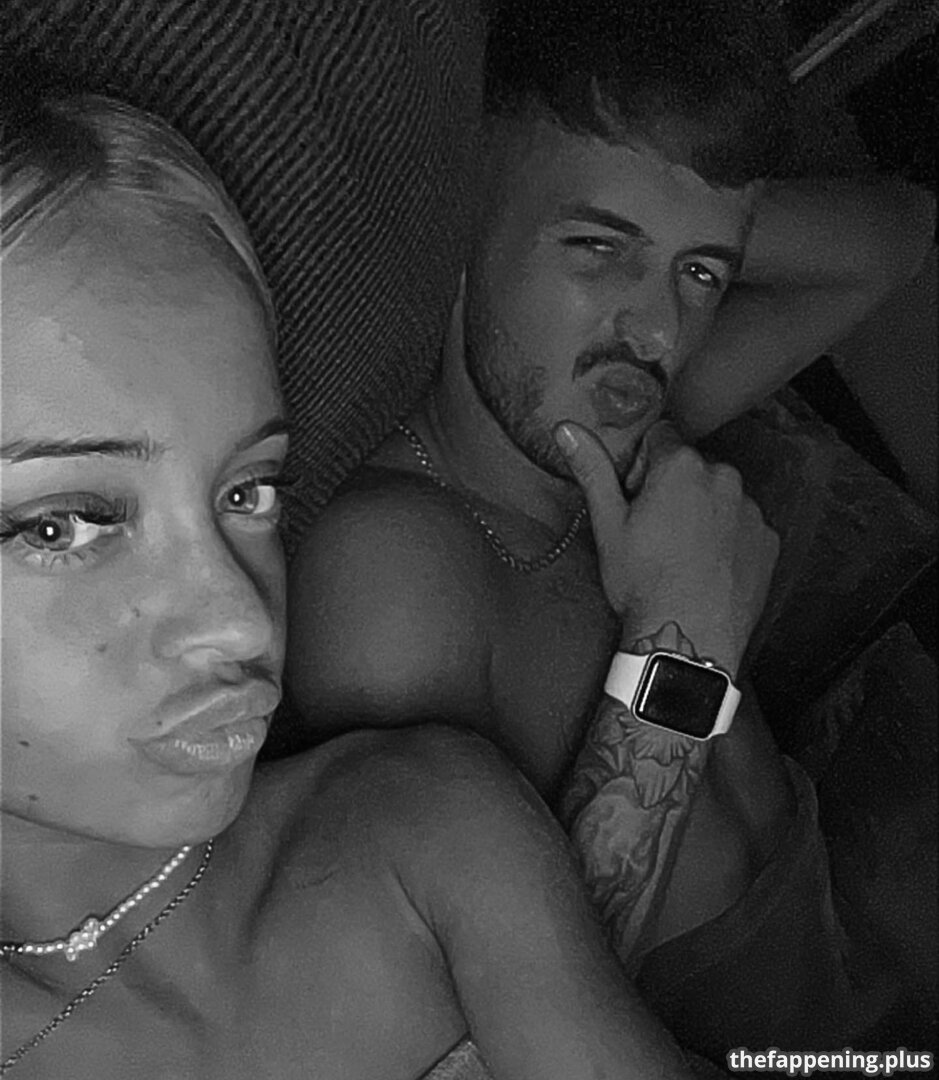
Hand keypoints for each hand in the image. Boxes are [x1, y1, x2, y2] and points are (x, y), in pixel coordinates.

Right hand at [555, 420, 778, 673]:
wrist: (689, 637)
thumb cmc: (643, 581)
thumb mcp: (608, 525)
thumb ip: (592, 470)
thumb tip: (567, 427)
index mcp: (681, 466)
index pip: (660, 439)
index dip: (642, 468)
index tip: (635, 500)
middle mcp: (724, 477)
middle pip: (693, 468)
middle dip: (675, 489)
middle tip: (655, 532)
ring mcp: (751, 510)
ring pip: (720, 497)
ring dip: (704, 512)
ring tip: (683, 555)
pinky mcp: (768, 541)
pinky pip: (743, 526)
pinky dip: (728, 538)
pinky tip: (708, 568)